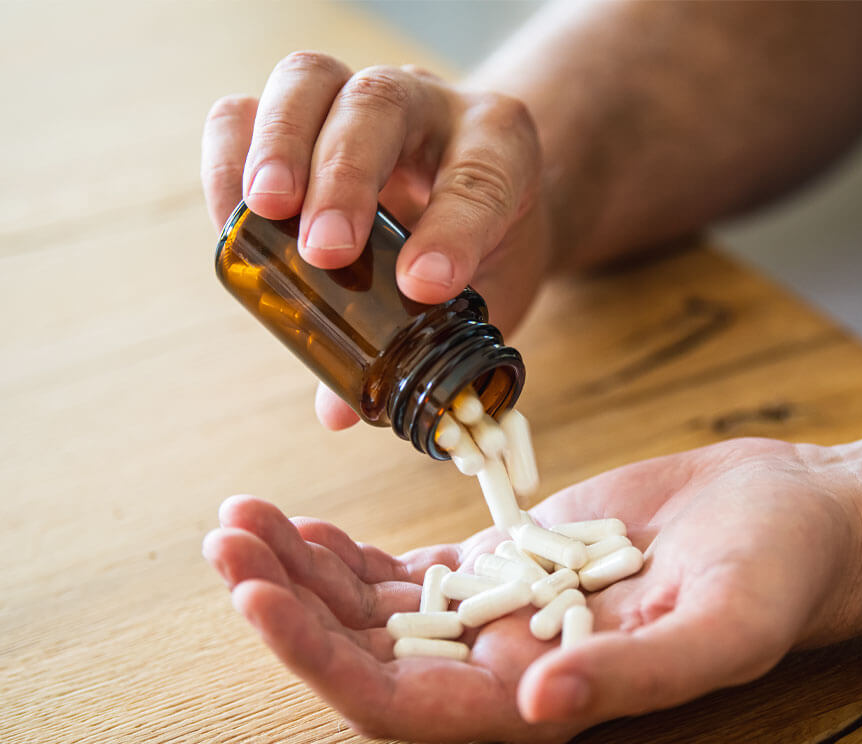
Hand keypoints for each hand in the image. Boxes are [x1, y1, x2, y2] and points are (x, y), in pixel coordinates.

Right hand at [200, 52, 551, 429]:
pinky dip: (229, 155)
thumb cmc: (489, 247)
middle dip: (348, 177)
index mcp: (499, 146)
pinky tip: (230, 217)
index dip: (454, 229)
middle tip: (326, 252)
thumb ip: (428, 346)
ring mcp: (362, 97)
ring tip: (263, 214)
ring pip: (311, 82)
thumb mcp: (488, 296)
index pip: (481, 174)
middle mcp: (431, 104)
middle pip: (382, 104)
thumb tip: (339, 411)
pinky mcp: (302, 111)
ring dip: (278, 148)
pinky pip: (249, 107)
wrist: (486, 192)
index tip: (425, 286)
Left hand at [202, 439, 861, 743]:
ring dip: (302, 571)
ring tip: (240, 520)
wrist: (793, 519)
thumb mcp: (723, 627)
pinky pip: (408, 568)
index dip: (321, 661)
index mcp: (543, 698)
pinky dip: (349, 549)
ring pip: (374, 608)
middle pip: (365, 654)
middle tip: (226, 542)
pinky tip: (305, 523)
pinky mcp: (507, 559)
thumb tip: (538, 708)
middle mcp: (506, 667)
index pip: (402, 701)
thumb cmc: (777, 579)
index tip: (258, 597)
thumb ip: (636, 676)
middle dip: (287, 605)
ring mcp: (500, 612)